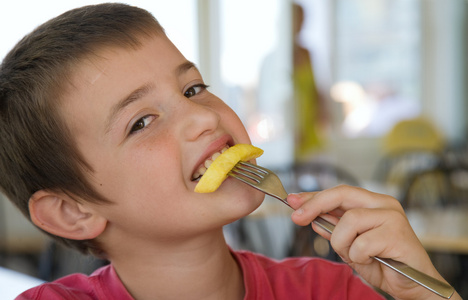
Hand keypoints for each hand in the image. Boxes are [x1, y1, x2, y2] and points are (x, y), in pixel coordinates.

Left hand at [287, 185, 460, 299]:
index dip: (314, 196)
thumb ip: (335, 230)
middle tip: (296, 217)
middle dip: (315, 205)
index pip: (339, 192)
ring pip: (349, 221)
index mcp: (373, 203)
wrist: (415, 286)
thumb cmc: (385, 264)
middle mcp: (384, 204)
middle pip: (342, 194)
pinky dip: (358, 256)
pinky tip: (372, 260)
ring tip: (356, 256)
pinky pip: (361, 243)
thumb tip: (313, 218)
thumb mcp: (351, 246)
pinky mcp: (398, 234)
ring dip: (343, 243)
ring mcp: (393, 217)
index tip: (292, 201)